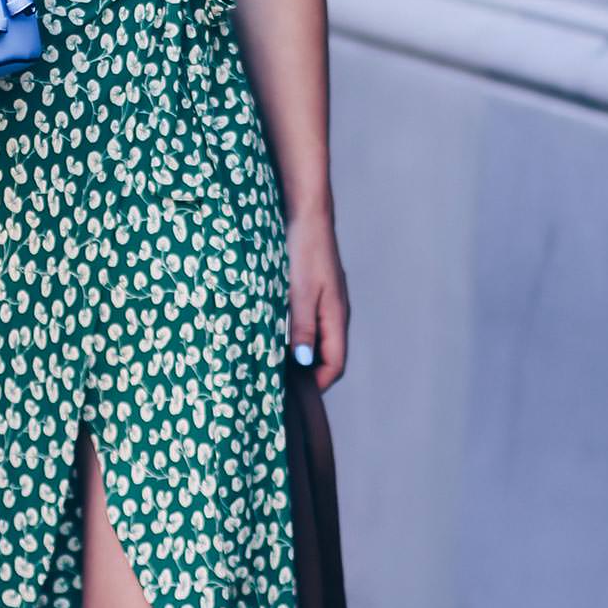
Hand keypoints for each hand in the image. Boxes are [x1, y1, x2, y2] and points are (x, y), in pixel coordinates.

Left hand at [286, 205, 348, 389]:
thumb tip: (302, 363)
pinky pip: (308, 322)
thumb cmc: (304, 249)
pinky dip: (294, 334)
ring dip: (297, 353)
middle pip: (326, 356)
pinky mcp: (314, 291)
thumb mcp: (299, 291)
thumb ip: (302, 328)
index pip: (334, 365)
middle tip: (277, 383)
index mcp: (336, 316)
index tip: (292, 395)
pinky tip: (274, 333)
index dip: (317, 384)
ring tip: (272, 361)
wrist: (305, 212)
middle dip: (305, 373)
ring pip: (316, 339)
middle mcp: (334, 313)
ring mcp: (325, 302)